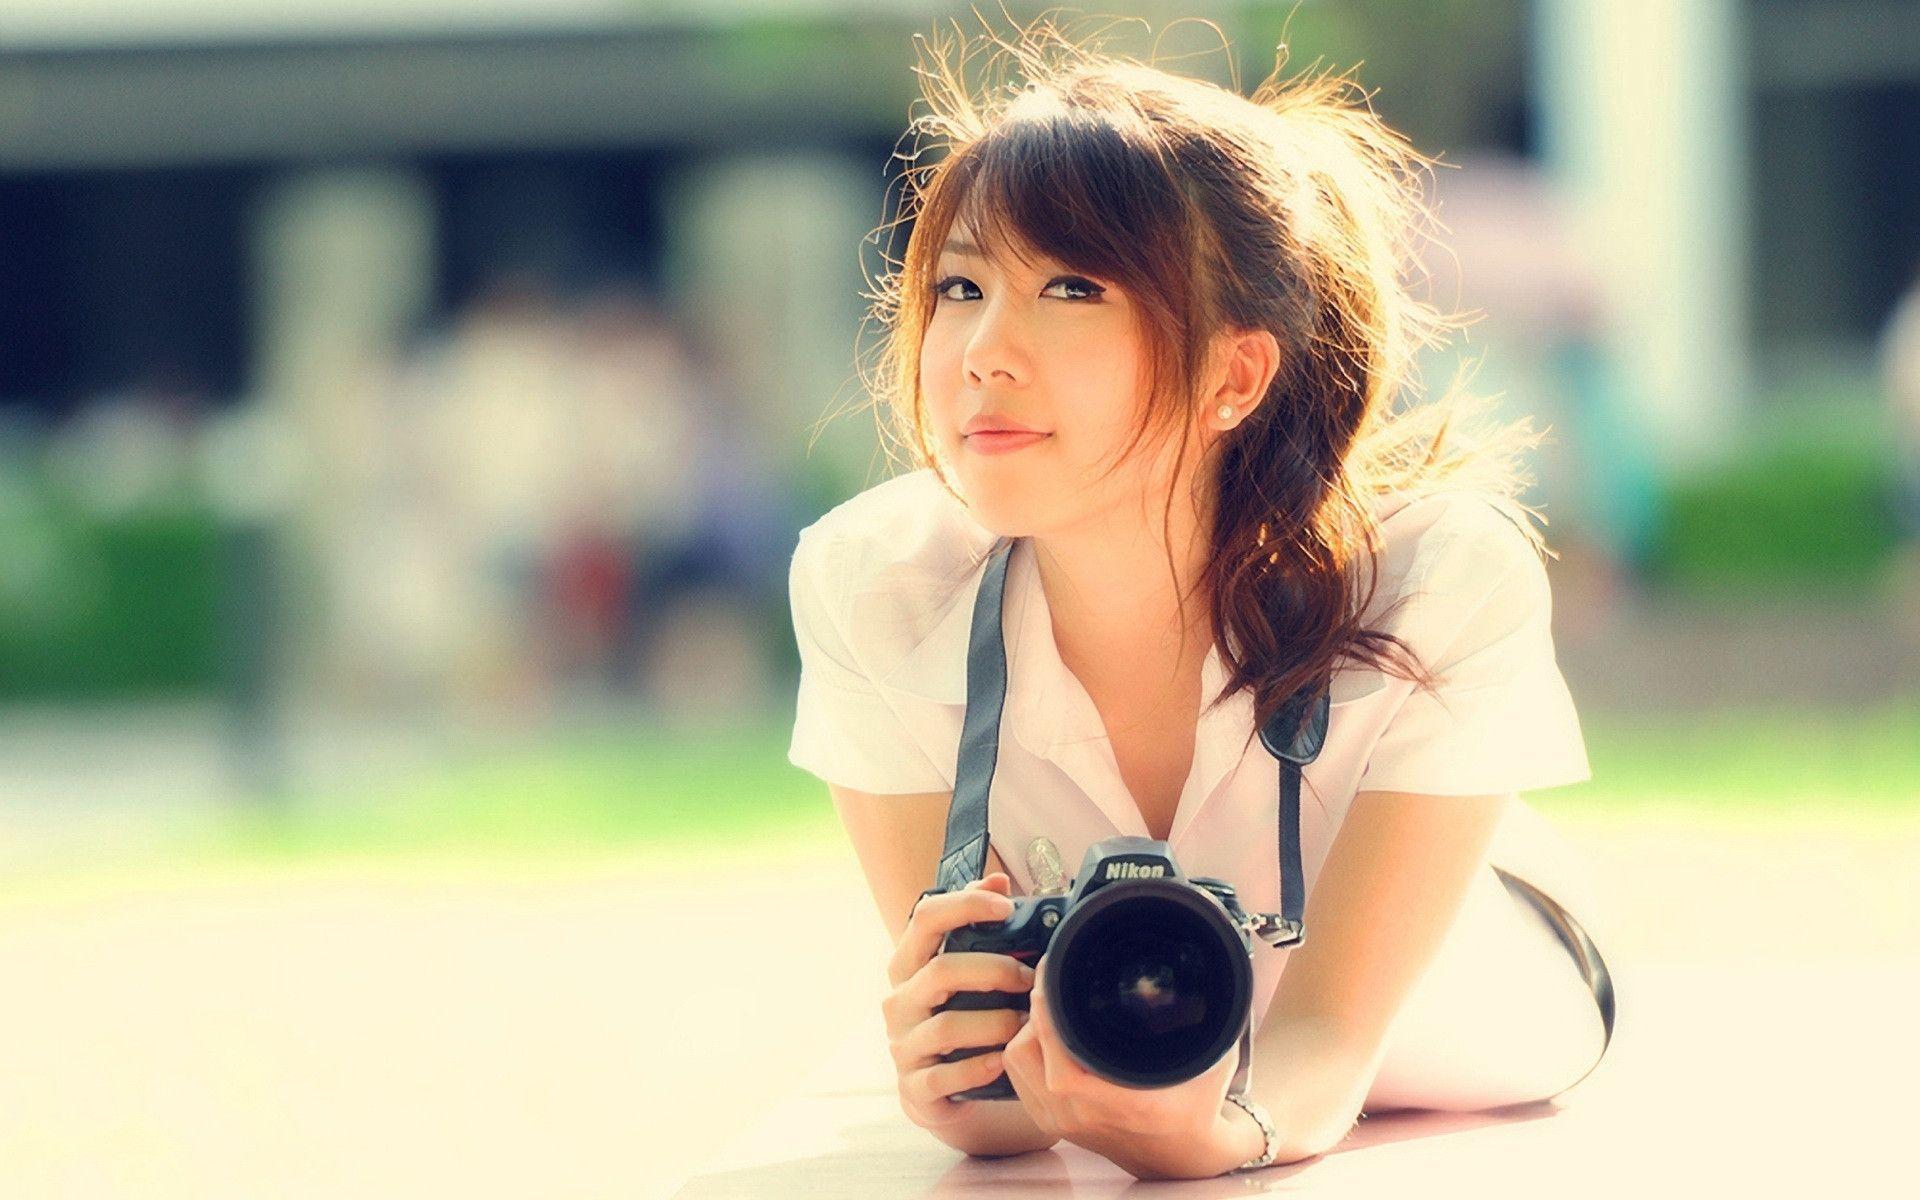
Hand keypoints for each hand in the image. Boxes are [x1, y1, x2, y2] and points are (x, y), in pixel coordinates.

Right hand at [880, 871, 1037, 1135]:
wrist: (935, 1088)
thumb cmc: (955, 1015)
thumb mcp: (961, 969)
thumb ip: (975, 923)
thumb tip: (996, 880)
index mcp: (908, 963)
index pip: (925, 917)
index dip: (966, 905)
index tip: (1006, 906)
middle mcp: (899, 1000)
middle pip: (942, 971)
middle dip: (995, 970)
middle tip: (1028, 977)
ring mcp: (904, 1044)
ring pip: (947, 1027)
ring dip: (995, 1023)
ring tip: (1025, 1025)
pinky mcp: (915, 1086)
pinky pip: (945, 1076)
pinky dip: (978, 1068)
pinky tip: (1001, 1062)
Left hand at [1000, 951, 1246, 1179]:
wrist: (1182, 1156)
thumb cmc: (1197, 1103)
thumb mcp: (1213, 1059)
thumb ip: (1209, 1020)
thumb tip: (1208, 975)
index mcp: (1122, 1102)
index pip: (1060, 1062)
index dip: (1047, 1018)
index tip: (1052, 978)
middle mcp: (1085, 1117)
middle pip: (1026, 1053)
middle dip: (1035, 1012)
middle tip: (1050, 982)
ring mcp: (1064, 1124)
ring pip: (1018, 1062)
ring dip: (1027, 1030)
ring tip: (1049, 1007)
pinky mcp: (1053, 1125)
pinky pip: (1019, 1077)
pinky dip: (1026, 1050)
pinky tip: (1046, 1033)